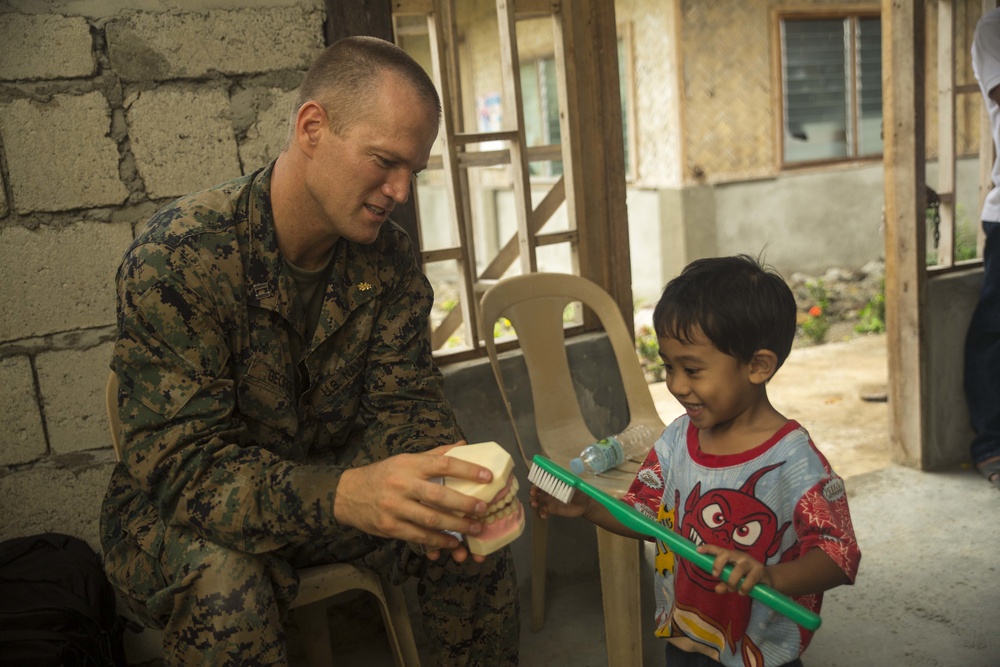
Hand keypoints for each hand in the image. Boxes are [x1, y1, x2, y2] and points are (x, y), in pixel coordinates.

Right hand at [334, 443, 493, 556]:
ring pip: (430, 519)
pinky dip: (438, 541)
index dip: (467, 470)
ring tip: (475, 529)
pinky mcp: (390, 527)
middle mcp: (402, 484)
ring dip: (456, 527)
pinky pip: (419, 537)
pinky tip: (453, 543)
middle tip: (483, 509)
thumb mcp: (405, 459)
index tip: (487, 476)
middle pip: (438, 495)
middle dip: (464, 504)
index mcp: (409, 464)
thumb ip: (435, 454)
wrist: (347, 494)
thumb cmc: (383, 474)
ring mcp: (395, 507)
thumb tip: (463, 444)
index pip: (443, 464)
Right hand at [529, 483, 588, 519]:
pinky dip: (540, 514)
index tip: (534, 486)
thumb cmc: (580, 492)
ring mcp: (549, 501)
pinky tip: (544, 516)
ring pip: (536, 501)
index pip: (541, 482)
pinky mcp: (551, 510)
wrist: (584, 505)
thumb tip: (567, 478)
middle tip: (533, 495)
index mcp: (553, 484)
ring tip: (535, 505)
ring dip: (533, 503)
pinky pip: (542, 511)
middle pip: (535, 491)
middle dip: (532, 493)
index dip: (536, 483)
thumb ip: (571, 483)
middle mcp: (549, 492)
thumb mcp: (577, 487)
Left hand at [697, 544, 770, 595]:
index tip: (698, 550)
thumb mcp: (732, 582)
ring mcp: (750, 562)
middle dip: (718, 564)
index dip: (708, 549)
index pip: (718, 550)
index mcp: (730, 556)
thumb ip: (724, 585)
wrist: (766, 580)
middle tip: (715, 575)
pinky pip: (750, 578)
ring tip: (732, 589)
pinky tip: (742, 592)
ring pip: (738, 569)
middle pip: (726, 554)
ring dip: (732, 581)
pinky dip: (744, 587)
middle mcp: (739, 556)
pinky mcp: (759, 570)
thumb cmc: (745, 579)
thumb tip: (717, 589)